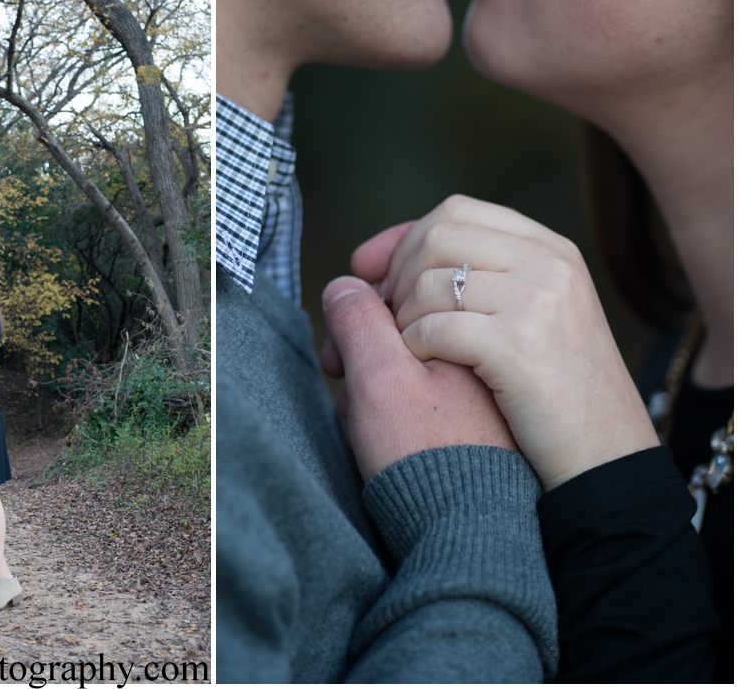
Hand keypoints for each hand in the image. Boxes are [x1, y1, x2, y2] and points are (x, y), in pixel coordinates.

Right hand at [321, 275, 516, 483]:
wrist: (465, 530)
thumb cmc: (425, 454)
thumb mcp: (379, 377)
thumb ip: (360, 321)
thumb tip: (346, 286)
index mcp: (466, 330)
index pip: (404, 289)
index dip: (361, 308)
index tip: (340, 346)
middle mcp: (475, 355)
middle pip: (402, 325)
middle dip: (362, 348)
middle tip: (340, 375)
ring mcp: (472, 389)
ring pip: (403, 361)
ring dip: (370, 381)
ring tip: (359, 419)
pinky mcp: (466, 422)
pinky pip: (416, 394)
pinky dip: (390, 405)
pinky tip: (376, 433)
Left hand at [359, 194, 657, 489]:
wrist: (607, 459)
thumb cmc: (556, 396)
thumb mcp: (538, 317)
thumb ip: (484, 278)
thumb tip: (388, 261)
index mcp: (551, 250)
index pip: (456, 212)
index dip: (401, 238)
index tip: (368, 270)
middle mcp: (548, 264)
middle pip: (436, 238)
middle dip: (395, 276)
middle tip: (383, 317)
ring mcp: (538, 301)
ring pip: (429, 282)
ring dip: (401, 317)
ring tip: (405, 348)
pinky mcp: (519, 345)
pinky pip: (434, 327)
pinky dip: (413, 345)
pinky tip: (418, 366)